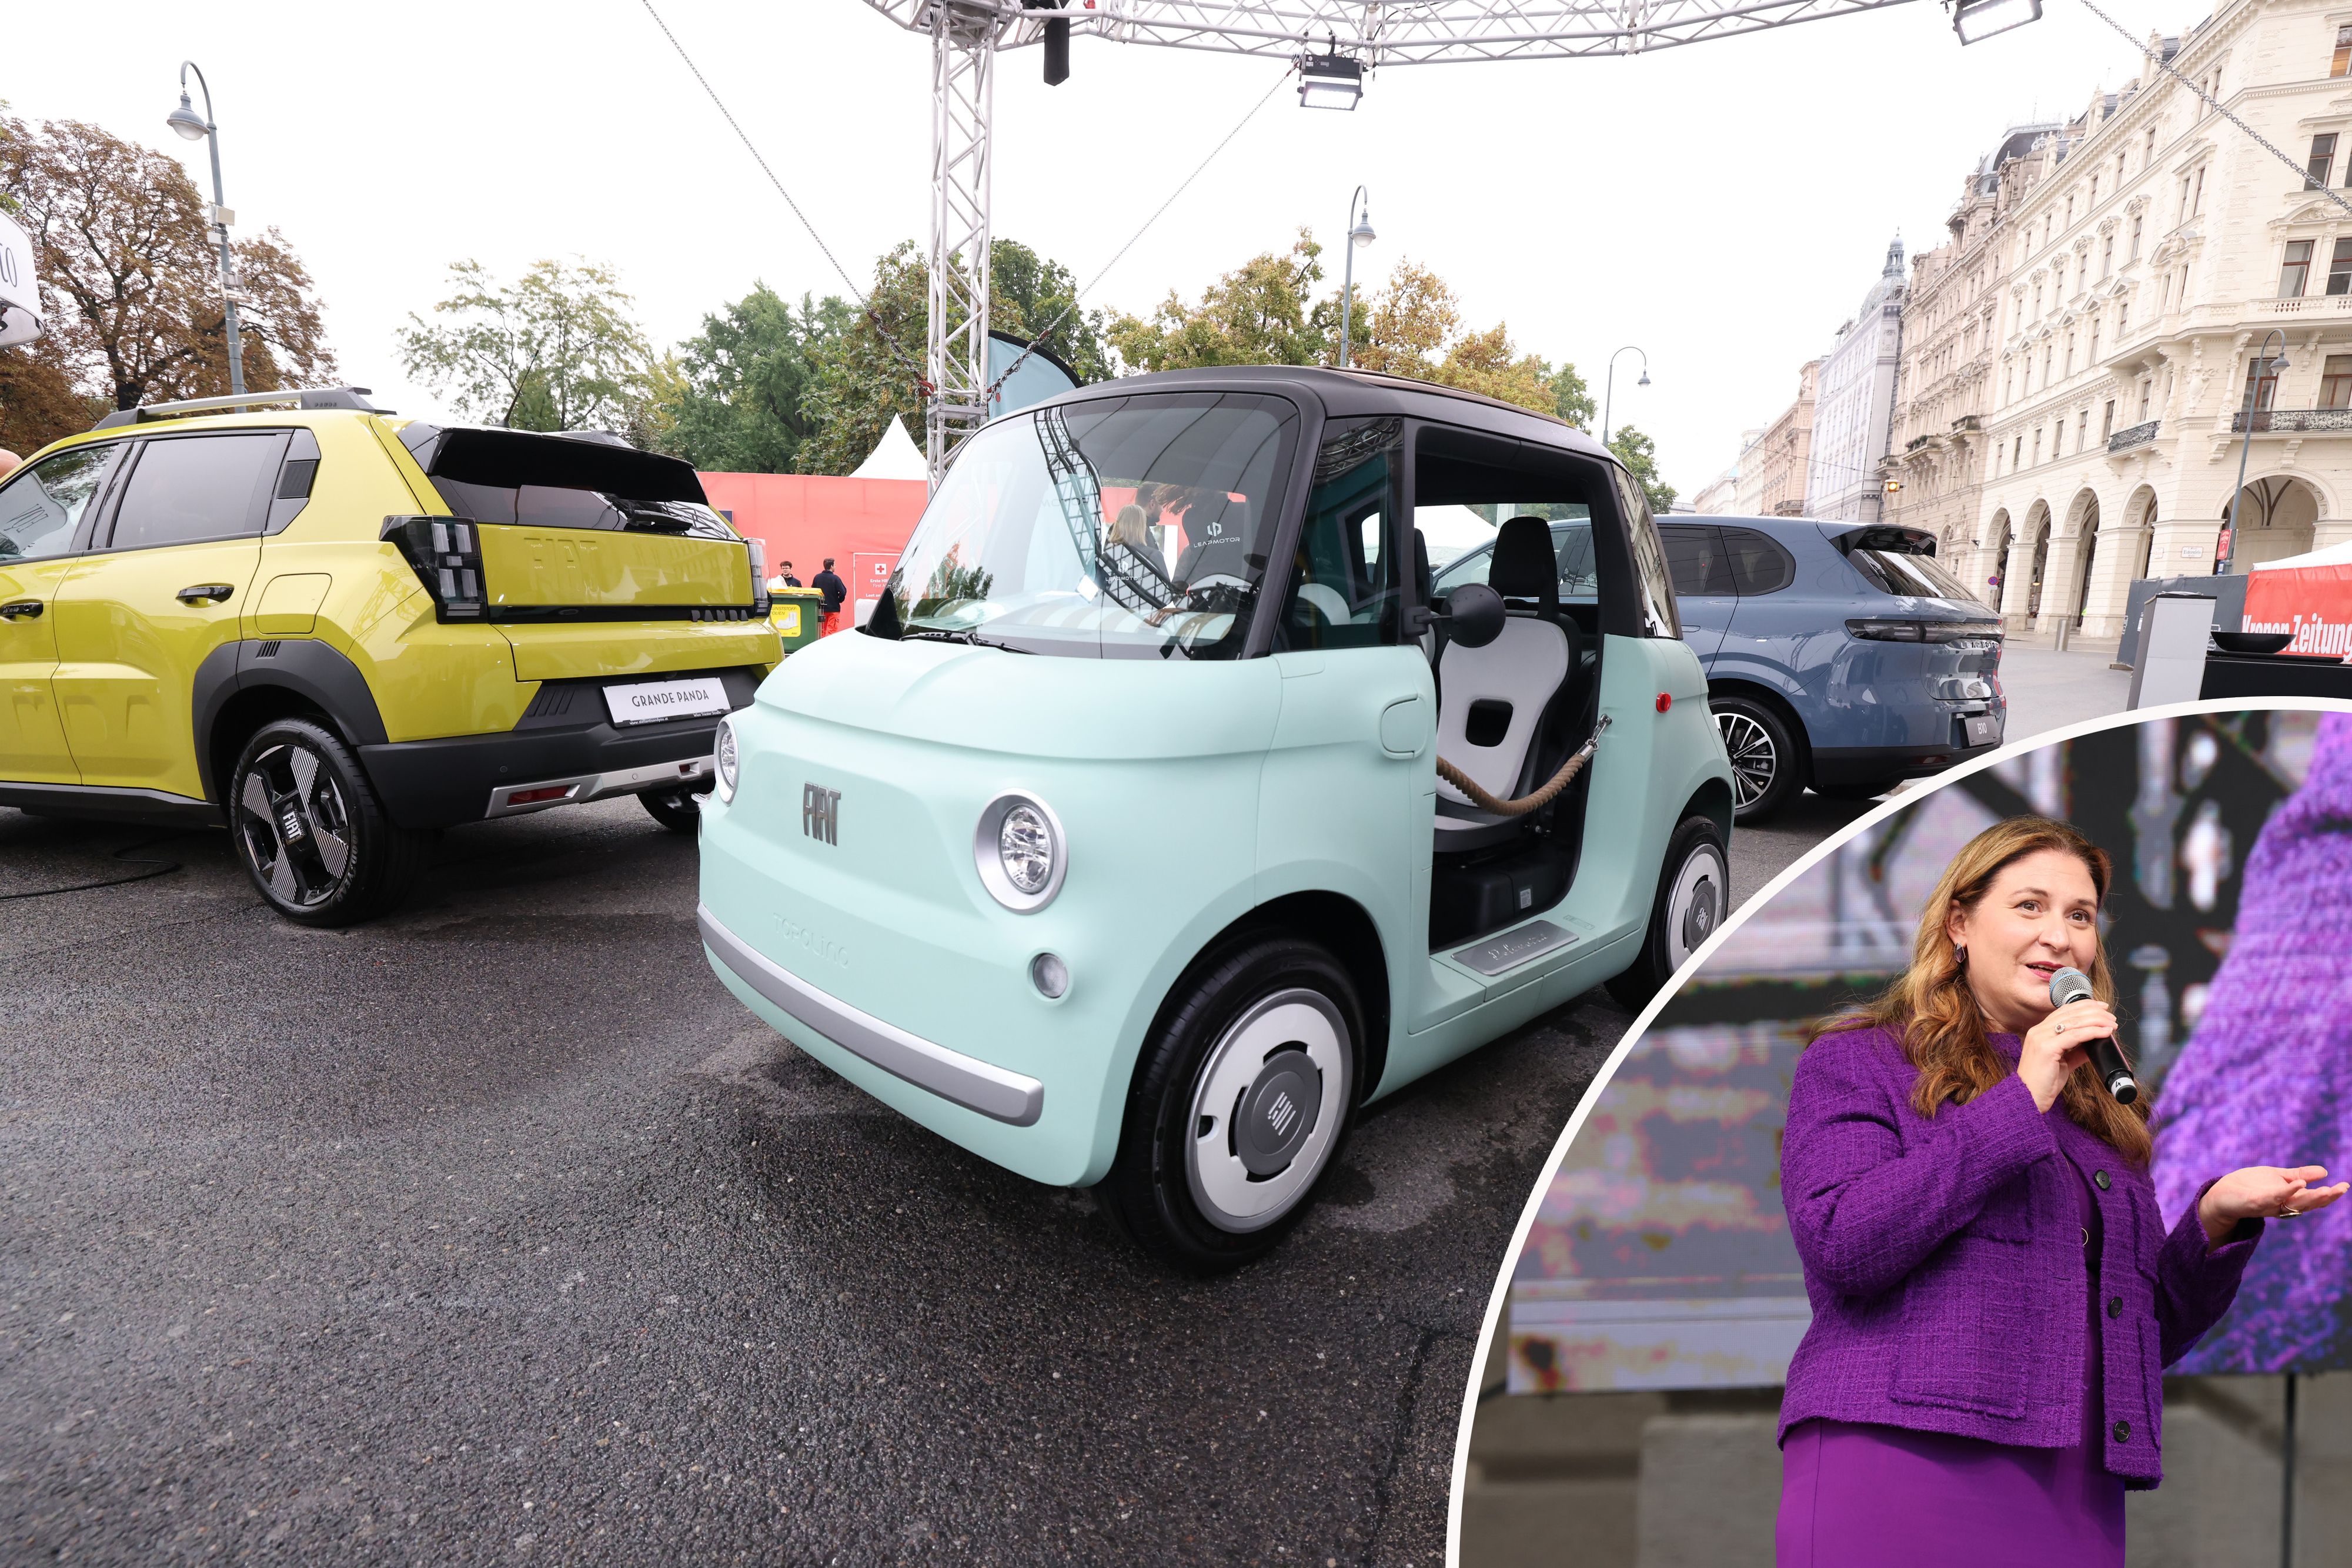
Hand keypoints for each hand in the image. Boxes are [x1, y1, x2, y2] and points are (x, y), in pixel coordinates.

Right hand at [2017, 999, 2114, 1111]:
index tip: (2101, 1007)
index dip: (2084, 1006)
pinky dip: (2093, 1032)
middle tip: (2111, 1016)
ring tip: (2112, 1024)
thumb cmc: (2043, 1082)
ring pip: (2074, 1022)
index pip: (2064, 1011)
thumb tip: (2094, 1045)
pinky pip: (2075, 1035)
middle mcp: (2038, 1031)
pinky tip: (2105, 1032)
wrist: (2029, 1098)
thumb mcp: (2063, 1063)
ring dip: (2097, 1021)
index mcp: (2039, 1032)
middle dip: (2094, 1012)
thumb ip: (2077, 1052)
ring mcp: (2041, 1038)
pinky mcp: (2047, 1048)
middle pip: (2070, 1013)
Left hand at [2199, 1165, 2350, 1244]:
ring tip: (2327, 1190)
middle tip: (2342, 1189)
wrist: (2220, 1195)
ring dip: (2311, 1197)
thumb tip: (2324, 1171)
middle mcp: (2282, 1206)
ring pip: (2294, 1204)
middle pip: (2307, 1204)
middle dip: (2326, 1197)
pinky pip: (2272, 1198)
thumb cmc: (2248, 1186)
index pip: (2312, 1199)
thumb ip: (2299, 1175)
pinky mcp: (2254, 1202)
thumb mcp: (2276, 1177)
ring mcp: (2268, 1205)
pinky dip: (2286, 1192)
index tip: (2345, 1186)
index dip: (2329, 1195)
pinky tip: (2298, 1184)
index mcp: (2289, 1200)